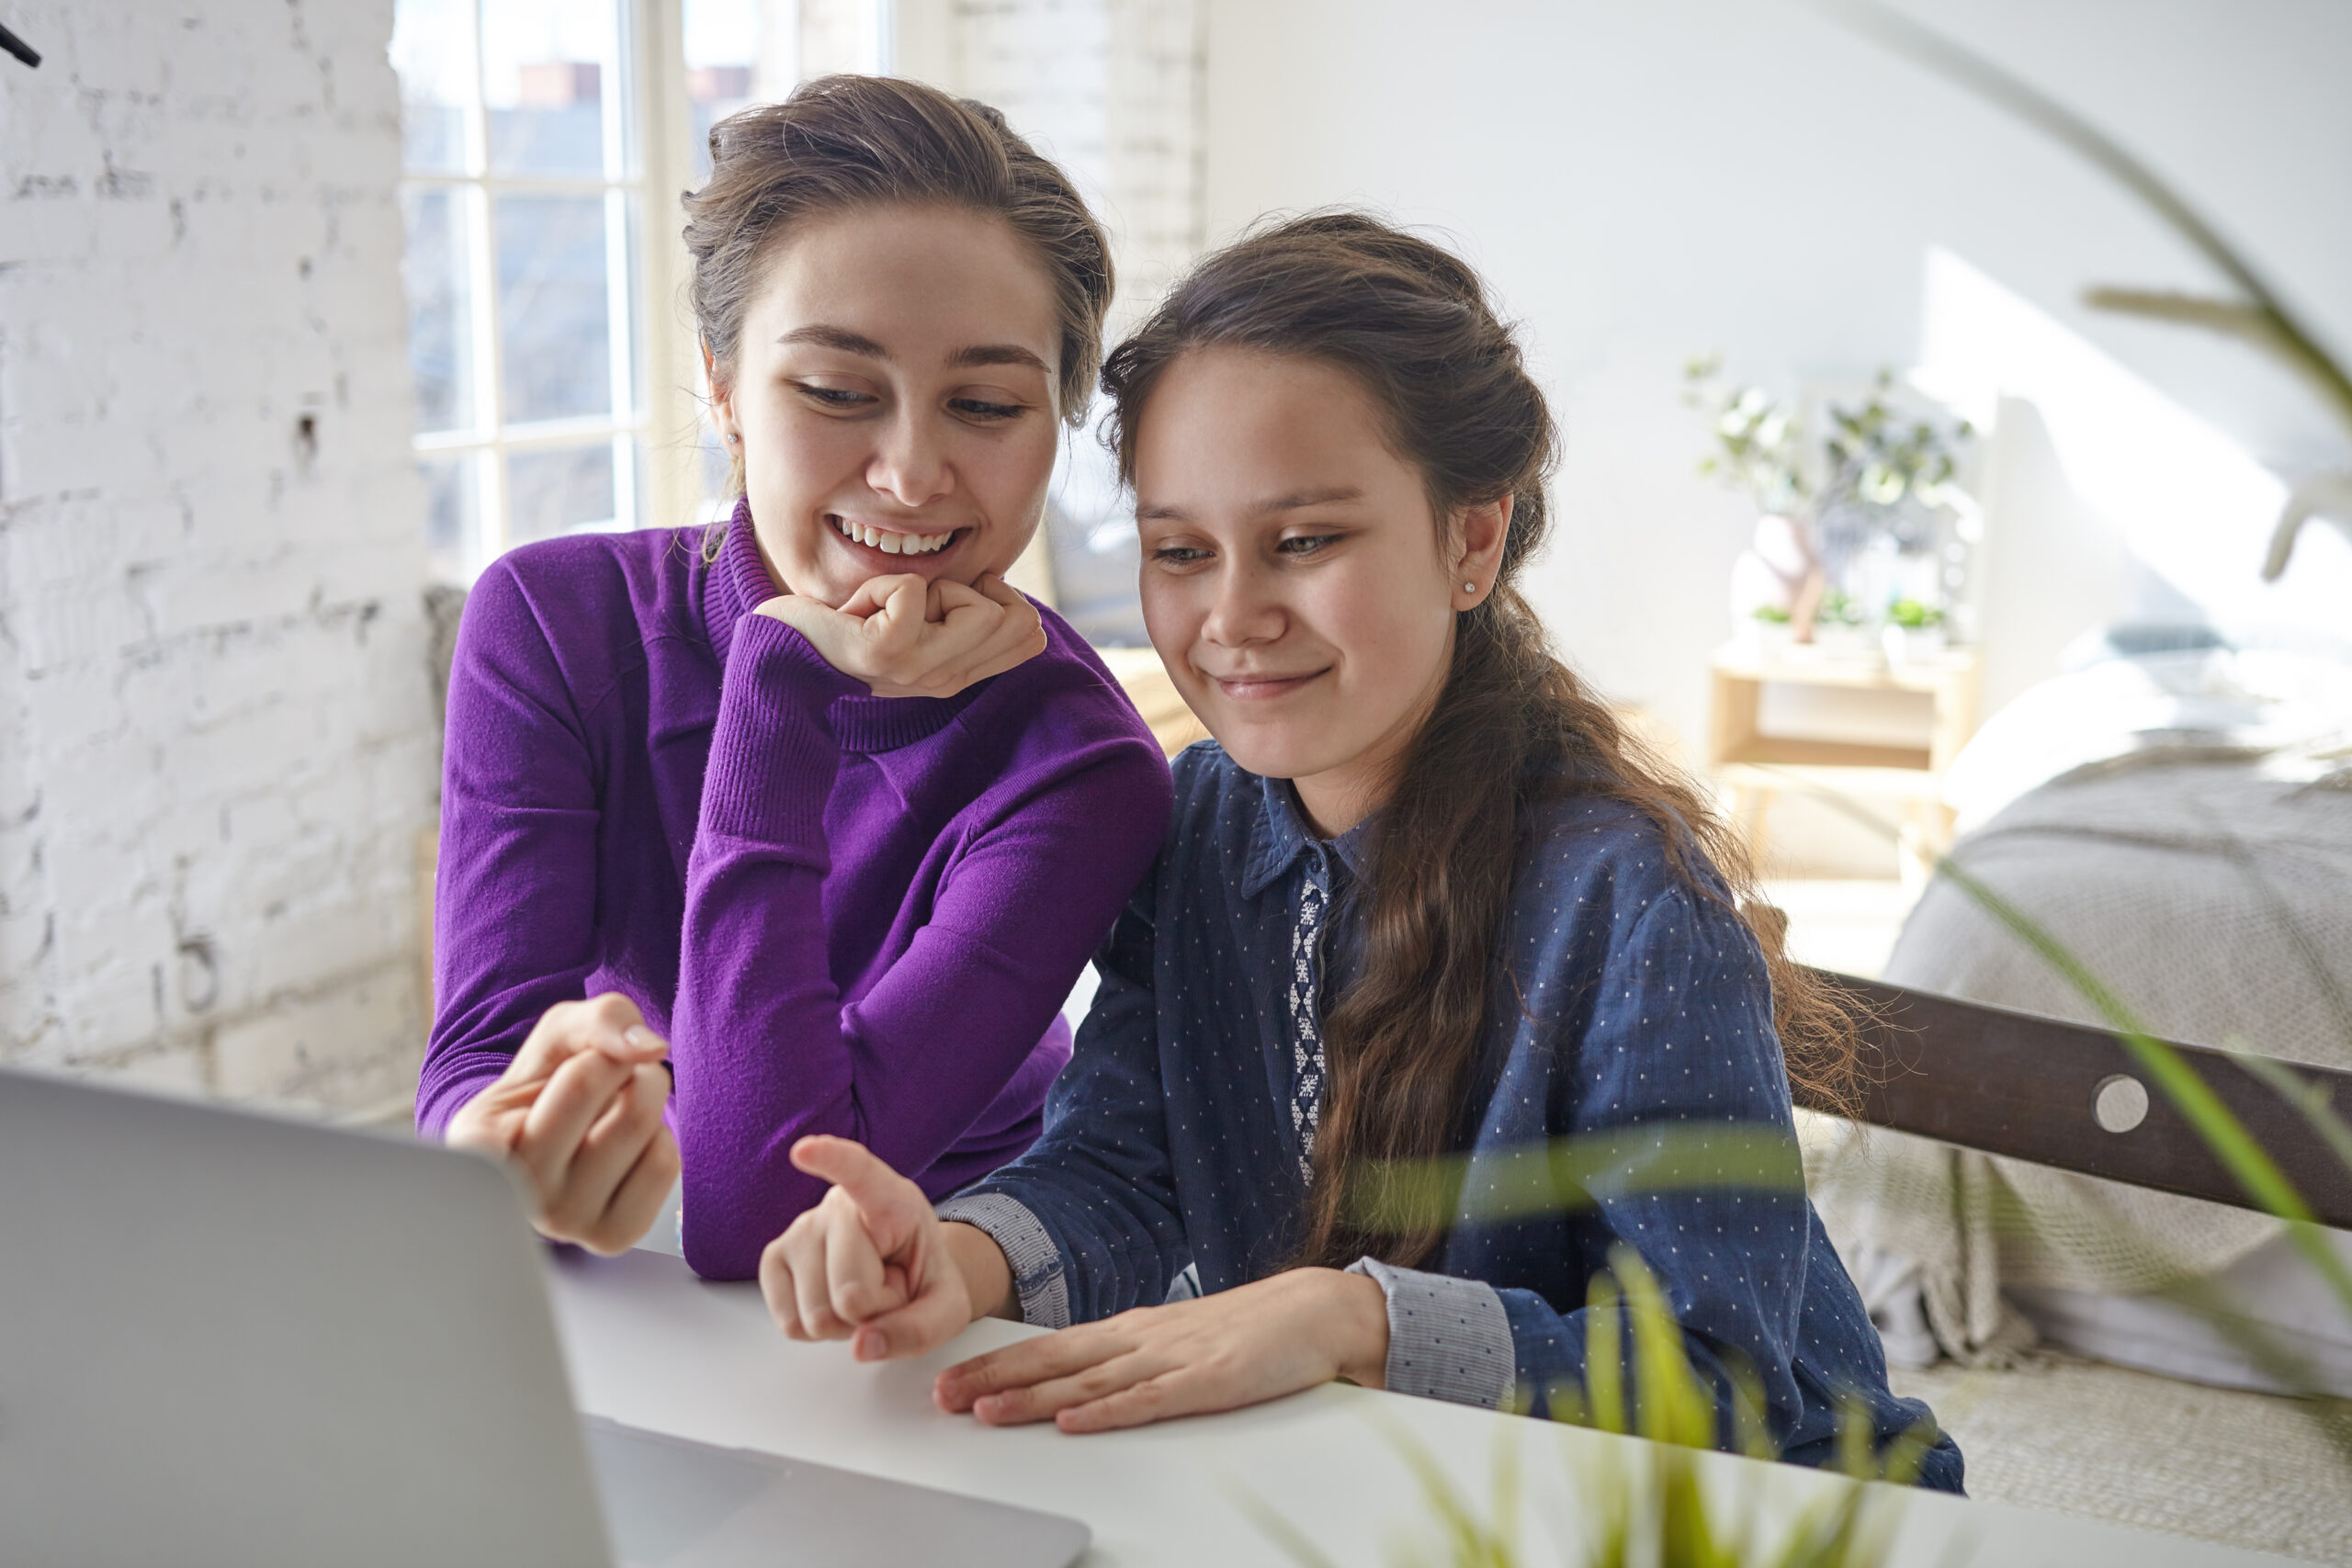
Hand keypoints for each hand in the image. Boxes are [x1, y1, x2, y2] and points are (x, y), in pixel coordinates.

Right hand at [444, 993, 679, 1254]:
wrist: (547, 1138)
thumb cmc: (544, 1084)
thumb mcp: (560, 1034)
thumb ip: (601, 1019)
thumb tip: (650, 1048)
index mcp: (483, 1146)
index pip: (584, 1080)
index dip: (597, 1058)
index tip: (574, 1070)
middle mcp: (521, 1197)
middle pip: (627, 1109)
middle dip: (631, 1072)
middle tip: (609, 1078)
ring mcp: (565, 1225)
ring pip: (647, 1134)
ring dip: (645, 1101)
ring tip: (613, 1109)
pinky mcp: (609, 1237)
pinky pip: (664, 1167)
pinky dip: (658, 1139)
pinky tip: (623, 1147)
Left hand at [754, 572, 1045, 698]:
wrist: (782, 648)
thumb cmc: (846, 622)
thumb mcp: (919, 618)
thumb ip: (963, 610)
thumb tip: (998, 581)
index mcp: (958, 674)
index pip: (1032, 637)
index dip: (1004, 599)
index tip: (951, 598)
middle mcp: (945, 680)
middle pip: (1018, 621)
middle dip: (971, 589)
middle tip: (916, 603)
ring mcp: (917, 671)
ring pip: (982, 609)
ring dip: (931, 585)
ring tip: (888, 607)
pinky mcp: (886, 653)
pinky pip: (917, 590)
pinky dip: (887, 581)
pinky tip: (860, 608)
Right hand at [758, 1136, 1011, 1360]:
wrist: (903, 1273)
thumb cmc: (924, 1279)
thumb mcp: (948, 1308)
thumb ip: (919, 1329)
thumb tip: (863, 1345)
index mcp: (890, 1198)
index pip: (859, 1173)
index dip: (832, 1161)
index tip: (805, 1150)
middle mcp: (837, 1206)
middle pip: (850, 1293)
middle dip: (875, 1313)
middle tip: (889, 1291)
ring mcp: (799, 1230)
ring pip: (817, 1316)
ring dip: (846, 1324)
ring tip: (864, 1294)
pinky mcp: (774, 1259)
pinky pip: (790, 1323)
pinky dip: (816, 1331)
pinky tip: (833, 1301)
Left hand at [932, 1267, 1390, 1433]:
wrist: (1317, 1310)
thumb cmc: (1251, 1330)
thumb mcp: (1178, 1342)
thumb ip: (1131, 1362)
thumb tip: (1080, 1384)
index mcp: (1133, 1330)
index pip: (1052, 1347)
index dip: (999, 1364)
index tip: (952, 1379)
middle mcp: (1141, 1339)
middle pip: (1055, 1360)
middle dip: (995, 1380)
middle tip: (942, 1397)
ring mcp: (1173, 1358)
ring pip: (1089, 1380)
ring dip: (1034, 1398)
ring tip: (986, 1412)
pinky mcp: (1208, 1382)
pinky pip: (1149, 1400)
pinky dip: (1108, 1411)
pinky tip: (1076, 1421)